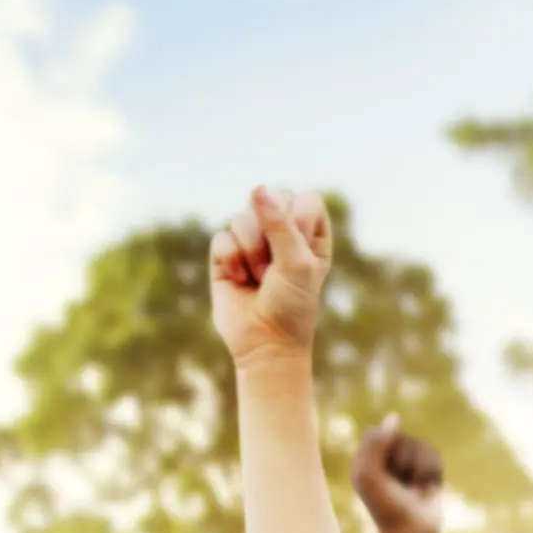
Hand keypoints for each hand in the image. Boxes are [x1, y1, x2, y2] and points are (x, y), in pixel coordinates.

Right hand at [210, 186, 332, 371]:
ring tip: (259, 278)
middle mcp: (282, 232)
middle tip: (276, 268)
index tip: (300, 250)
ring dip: (251, 252)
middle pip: (270, 201)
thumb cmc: (292, 306)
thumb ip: (279, 224)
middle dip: (271, 237)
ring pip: (241, 217)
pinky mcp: (225, 254)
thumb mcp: (296, 263)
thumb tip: (257, 188)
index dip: (298, 220)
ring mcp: (252, 241)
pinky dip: (230, 261)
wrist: (265, 344)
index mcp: (311, 233)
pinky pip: (221, 238)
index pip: (305, 199)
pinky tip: (239, 281)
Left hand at [352, 415, 444, 532]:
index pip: (378, 433)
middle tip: (400, 484)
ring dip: (420, 468)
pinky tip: (427, 489)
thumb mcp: (369, 474)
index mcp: (367, 459)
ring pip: (420, 445)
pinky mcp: (428, 471)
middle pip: (401, 437)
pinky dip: (432, 472)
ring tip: (415, 489)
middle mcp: (387, 460)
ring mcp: (408, 465)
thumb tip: (394, 417)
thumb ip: (376, 443)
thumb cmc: (386, 508)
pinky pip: (434, 455)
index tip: (383, 473)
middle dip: (404, 459)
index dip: (385, 450)